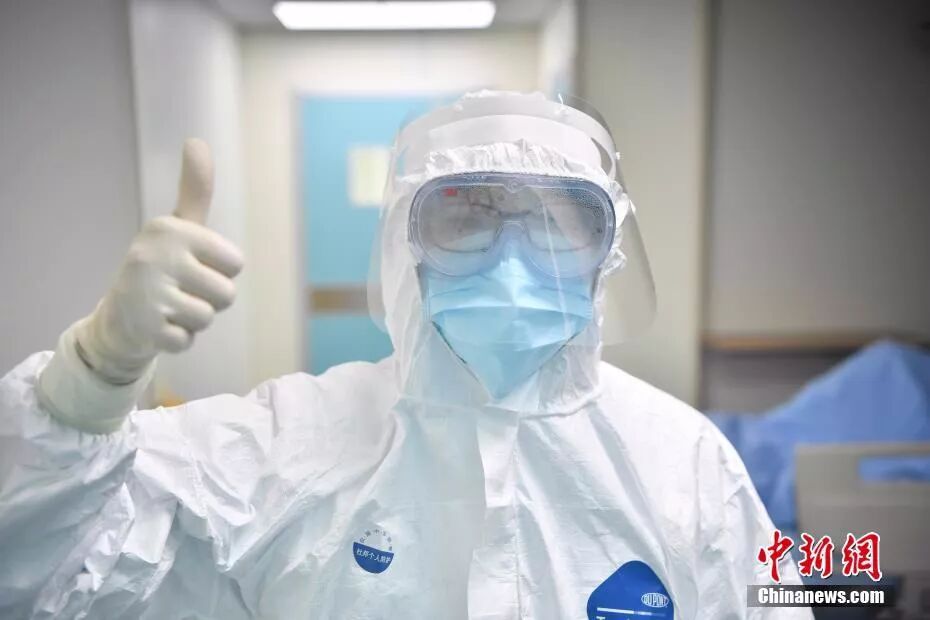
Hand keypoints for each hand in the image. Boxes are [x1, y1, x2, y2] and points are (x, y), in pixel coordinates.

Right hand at [75, 139, 243, 383]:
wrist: (117, 317)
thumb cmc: (161, 266)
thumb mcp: (180, 226)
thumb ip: (195, 189)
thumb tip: (196, 140)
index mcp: (171, 229)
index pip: (235, 263)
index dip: (220, 272)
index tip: (193, 267)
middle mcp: (156, 255)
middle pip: (227, 294)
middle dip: (209, 300)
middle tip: (180, 292)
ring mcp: (147, 292)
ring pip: (208, 318)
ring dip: (193, 321)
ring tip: (168, 307)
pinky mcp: (142, 328)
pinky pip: (187, 341)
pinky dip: (176, 340)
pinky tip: (157, 327)